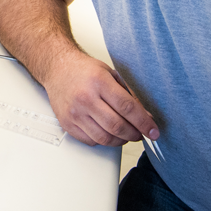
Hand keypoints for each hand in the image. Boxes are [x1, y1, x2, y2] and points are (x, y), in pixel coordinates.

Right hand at [39, 54, 158, 146]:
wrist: (57, 69)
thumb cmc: (84, 70)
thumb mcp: (111, 74)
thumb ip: (129, 94)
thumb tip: (145, 116)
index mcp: (99, 82)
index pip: (127, 108)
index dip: (144, 123)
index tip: (153, 131)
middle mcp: (85, 98)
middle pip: (117, 126)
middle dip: (134, 134)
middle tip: (141, 134)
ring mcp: (75, 113)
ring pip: (104, 138)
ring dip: (121, 140)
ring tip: (126, 135)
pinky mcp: (67, 124)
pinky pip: (91, 141)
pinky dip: (104, 141)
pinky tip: (108, 133)